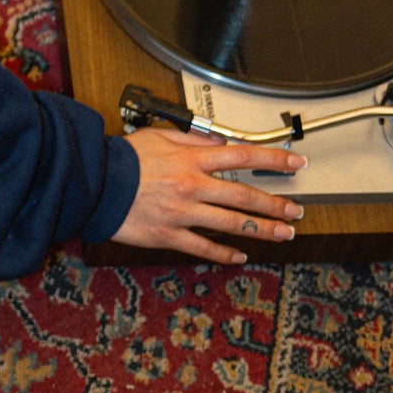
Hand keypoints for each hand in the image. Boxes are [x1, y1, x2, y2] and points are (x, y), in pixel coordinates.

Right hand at [112, 126, 306, 263]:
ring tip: (284, 233)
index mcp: (191, 161)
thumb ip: (192, 141)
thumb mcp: (158, 137)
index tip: (296, 162)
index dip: (273, 158)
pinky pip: (204, 247)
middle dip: (275, 204)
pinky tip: (240, 256)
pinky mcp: (170, 235)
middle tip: (296, 209)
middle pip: (244, 196)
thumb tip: (219, 143)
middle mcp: (192, 187)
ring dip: (262, 230)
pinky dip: (225, 253)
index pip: (241, 156)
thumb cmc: (123, 158)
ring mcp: (183, 214)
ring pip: (232, 224)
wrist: (95, 184)